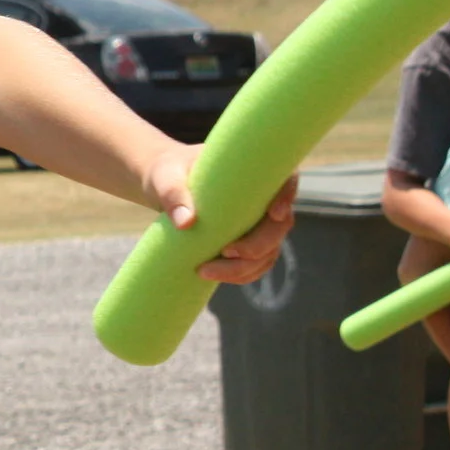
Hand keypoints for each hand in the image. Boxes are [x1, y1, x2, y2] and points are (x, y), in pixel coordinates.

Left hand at [148, 145, 297, 284]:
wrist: (161, 187)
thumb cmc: (167, 173)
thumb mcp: (165, 177)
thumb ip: (172, 194)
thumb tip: (187, 223)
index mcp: (252, 173)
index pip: (285, 180)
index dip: (287, 197)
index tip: (275, 214)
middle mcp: (262, 198)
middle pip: (280, 225)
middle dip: (258, 245)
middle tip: (226, 252)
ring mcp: (257, 223)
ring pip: (269, 251)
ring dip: (245, 267)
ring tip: (206, 271)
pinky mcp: (245, 242)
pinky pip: (255, 264)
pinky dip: (241, 275)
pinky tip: (216, 276)